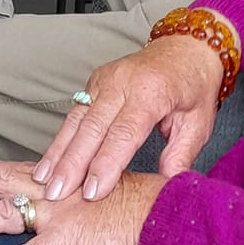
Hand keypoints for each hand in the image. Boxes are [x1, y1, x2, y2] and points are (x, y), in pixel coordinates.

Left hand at [0, 159, 165, 244]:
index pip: (16, 171)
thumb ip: (85, 206)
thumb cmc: (146, 211)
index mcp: (64, 181)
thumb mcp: (107, 201)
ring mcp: (58, 214)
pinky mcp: (66, 240)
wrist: (170, 217)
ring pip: (0, 215)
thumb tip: (78, 214)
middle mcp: (55, 192)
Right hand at [25, 33, 223, 203]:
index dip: (106, 165)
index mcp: (152, 91)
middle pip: (92, 128)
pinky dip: (60, 140)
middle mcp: (123, 82)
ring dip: (58, 154)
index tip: (92, 193)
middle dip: (73, 164)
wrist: (185, 49)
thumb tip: (166, 187)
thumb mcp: (199, 123)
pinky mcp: (94, 82)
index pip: (124, 133)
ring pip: (76, 121)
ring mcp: (105, 79)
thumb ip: (181, 155)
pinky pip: (74, 114)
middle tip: (58, 195)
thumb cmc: (193, 88)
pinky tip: (48, 163)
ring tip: (44, 182)